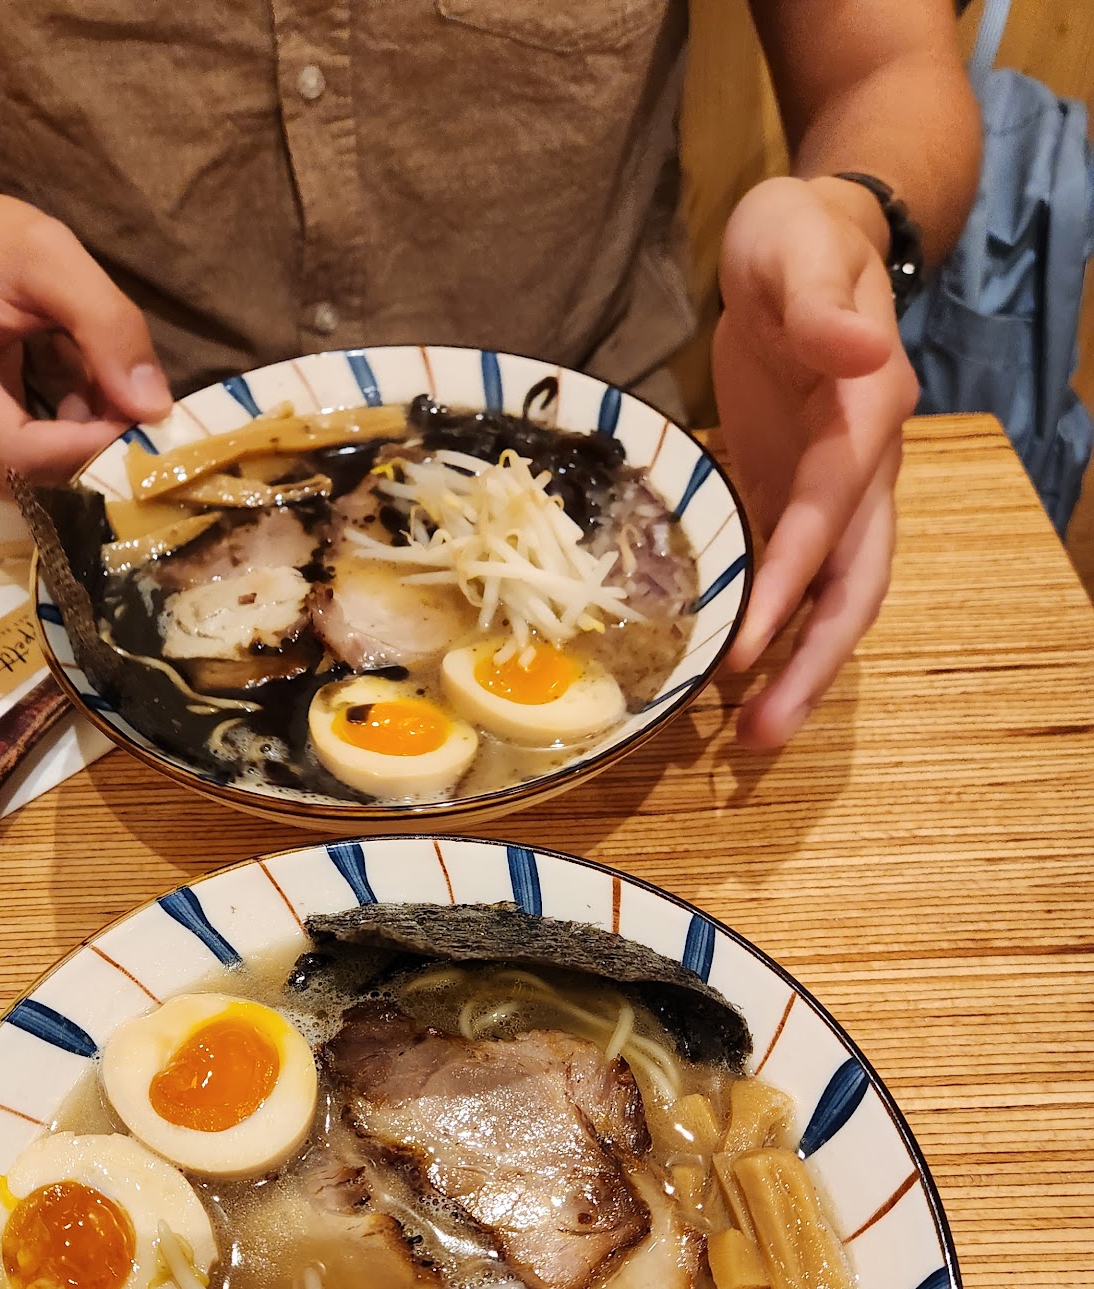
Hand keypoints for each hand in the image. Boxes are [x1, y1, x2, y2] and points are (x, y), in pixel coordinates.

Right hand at [0, 181, 171, 491]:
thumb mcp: (49, 253)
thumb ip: (107, 323)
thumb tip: (152, 410)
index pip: (15, 450)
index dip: (87, 449)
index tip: (139, 419)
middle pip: (20, 475)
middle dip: (87, 450)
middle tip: (127, 402)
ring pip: (20, 483)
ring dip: (72, 450)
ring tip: (90, 388)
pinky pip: (7, 475)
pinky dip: (50, 449)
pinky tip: (61, 401)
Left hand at [712, 175, 919, 748]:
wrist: (809, 238)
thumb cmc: (796, 237)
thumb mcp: (796, 246)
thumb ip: (819, 299)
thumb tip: (861, 351)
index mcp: (866, 413)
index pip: (830, 515)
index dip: (792, 583)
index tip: (748, 646)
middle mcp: (865, 468)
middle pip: (854, 585)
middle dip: (813, 664)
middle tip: (763, 738)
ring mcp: (837, 490)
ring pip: (834, 595)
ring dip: (800, 667)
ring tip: (755, 737)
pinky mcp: (799, 497)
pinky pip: (797, 580)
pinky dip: (774, 631)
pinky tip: (736, 680)